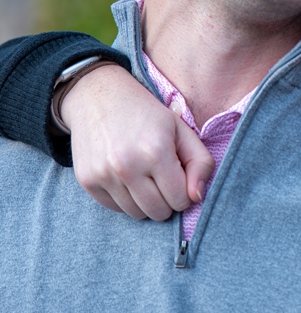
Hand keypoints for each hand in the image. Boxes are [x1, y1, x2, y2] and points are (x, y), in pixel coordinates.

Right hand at [60, 64, 212, 220]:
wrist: (99, 98)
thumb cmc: (147, 115)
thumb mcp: (182, 130)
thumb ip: (201, 163)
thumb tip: (197, 198)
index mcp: (156, 151)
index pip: (180, 200)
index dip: (185, 192)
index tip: (181, 177)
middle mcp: (127, 166)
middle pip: (158, 212)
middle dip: (167, 200)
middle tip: (165, 179)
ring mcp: (103, 175)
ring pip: (136, 214)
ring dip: (146, 202)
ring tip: (146, 177)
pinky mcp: (87, 181)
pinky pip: (115, 209)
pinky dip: (125, 200)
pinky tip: (127, 177)